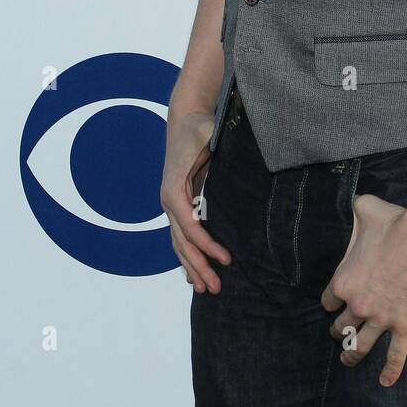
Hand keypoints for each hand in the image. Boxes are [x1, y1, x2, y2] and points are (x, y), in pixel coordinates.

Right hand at [161, 110, 231, 293]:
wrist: (185, 117)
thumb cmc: (200, 127)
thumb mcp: (210, 136)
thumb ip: (217, 150)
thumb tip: (237, 165)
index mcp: (174, 189)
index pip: (190, 226)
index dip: (207, 245)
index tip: (227, 260)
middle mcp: (169, 200)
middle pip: (182, 242)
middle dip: (198, 266)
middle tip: (215, 289)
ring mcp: (171, 203)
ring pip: (178, 243)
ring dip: (191, 267)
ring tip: (204, 289)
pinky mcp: (178, 202)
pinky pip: (181, 234)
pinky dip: (187, 255)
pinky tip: (193, 273)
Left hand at [321, 192, 406, 386]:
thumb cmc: (394, 223)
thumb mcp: (366, 208)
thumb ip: (356, 208)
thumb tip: (355, 200)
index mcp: (344, 281)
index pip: (329, 300)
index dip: (331, 302)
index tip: (334, 303)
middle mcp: (358, 305)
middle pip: (342, 326)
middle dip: (339, 330)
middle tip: (340, 333)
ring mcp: (381, 319)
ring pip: (361, 346)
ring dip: (353, 356)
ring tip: (348, 361)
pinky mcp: (404, 327)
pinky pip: (395, 356)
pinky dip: (390, 371)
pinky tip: (385, 382)